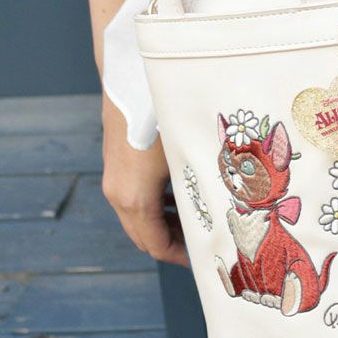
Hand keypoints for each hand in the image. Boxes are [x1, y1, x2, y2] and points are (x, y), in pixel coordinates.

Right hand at [100, 94, 188, 265]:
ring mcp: (113, 179)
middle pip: (143, 236)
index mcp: (135, 199)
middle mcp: (117, 194)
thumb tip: (224, 208)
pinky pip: (132, 198)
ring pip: (136, 218)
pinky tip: (178, 195)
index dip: (180, 257)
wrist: (131, 80)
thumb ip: (199, 186)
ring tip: (195, 220)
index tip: (202, 256)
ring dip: (163, 224)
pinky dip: (153, 206)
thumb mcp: (187, 155)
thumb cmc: (164, 117)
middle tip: (202, 241)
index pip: (156, 245)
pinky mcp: (114, 164)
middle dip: (173, 243)